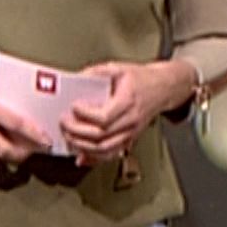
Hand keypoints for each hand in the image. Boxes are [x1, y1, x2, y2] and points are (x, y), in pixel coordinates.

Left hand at [61, 60, 195, 162]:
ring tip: (69, 137)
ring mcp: (131, 132)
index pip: (104, 116)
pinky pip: (111, 154)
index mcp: (128, 101)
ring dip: (83, 146)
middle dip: (77, 131)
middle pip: (101, 135)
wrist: (162, 88)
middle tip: (64, 123)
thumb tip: (75, 81)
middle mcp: (131, 120)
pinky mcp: (129, 139)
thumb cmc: (141, 79)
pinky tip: (82, 156)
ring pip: (105, 149)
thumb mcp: (118, 68)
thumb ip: (96, 73)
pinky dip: (94, 158)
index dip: (85, 115)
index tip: (73, 107)